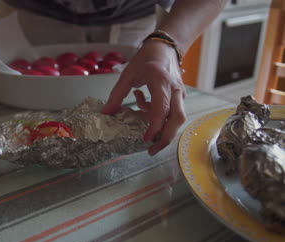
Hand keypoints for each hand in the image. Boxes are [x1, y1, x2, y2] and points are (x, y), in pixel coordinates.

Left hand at [102, 40, 185, 154]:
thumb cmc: (146, 58)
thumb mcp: (127, 74)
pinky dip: (158, 117)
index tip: (145, 139)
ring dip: (162, 129)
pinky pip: (172, 113)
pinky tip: (142, 106)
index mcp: (160, 82)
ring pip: (177, 118)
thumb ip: (117, 95)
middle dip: (165, 138)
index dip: (155, 127)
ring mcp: (180, 94)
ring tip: (146, 136)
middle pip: (177, 119)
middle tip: (151, 150)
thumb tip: (106, 114)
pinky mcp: (179, 97)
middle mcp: (174, 89)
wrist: (165, 47)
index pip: (162, 109)